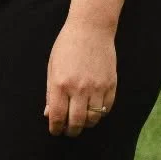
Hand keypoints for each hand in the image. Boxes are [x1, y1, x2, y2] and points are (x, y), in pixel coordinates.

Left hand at [45, 19, 116, 136]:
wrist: (91, 28)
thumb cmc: (67, 46)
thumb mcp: (52, 67)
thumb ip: (50, 92)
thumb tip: (49, 114)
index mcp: (60, 84)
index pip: (57, 116)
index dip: (56, 128)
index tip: (55, 131)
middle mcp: (79, 88)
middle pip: (76, 122)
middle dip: (71, 131)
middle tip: (69, 131)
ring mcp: (97, 87)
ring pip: (94, 118)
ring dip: (86, 124)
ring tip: (81, 121)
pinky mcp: (111, 84)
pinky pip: (107, 108)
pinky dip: (100, 113)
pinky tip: (94, 110)